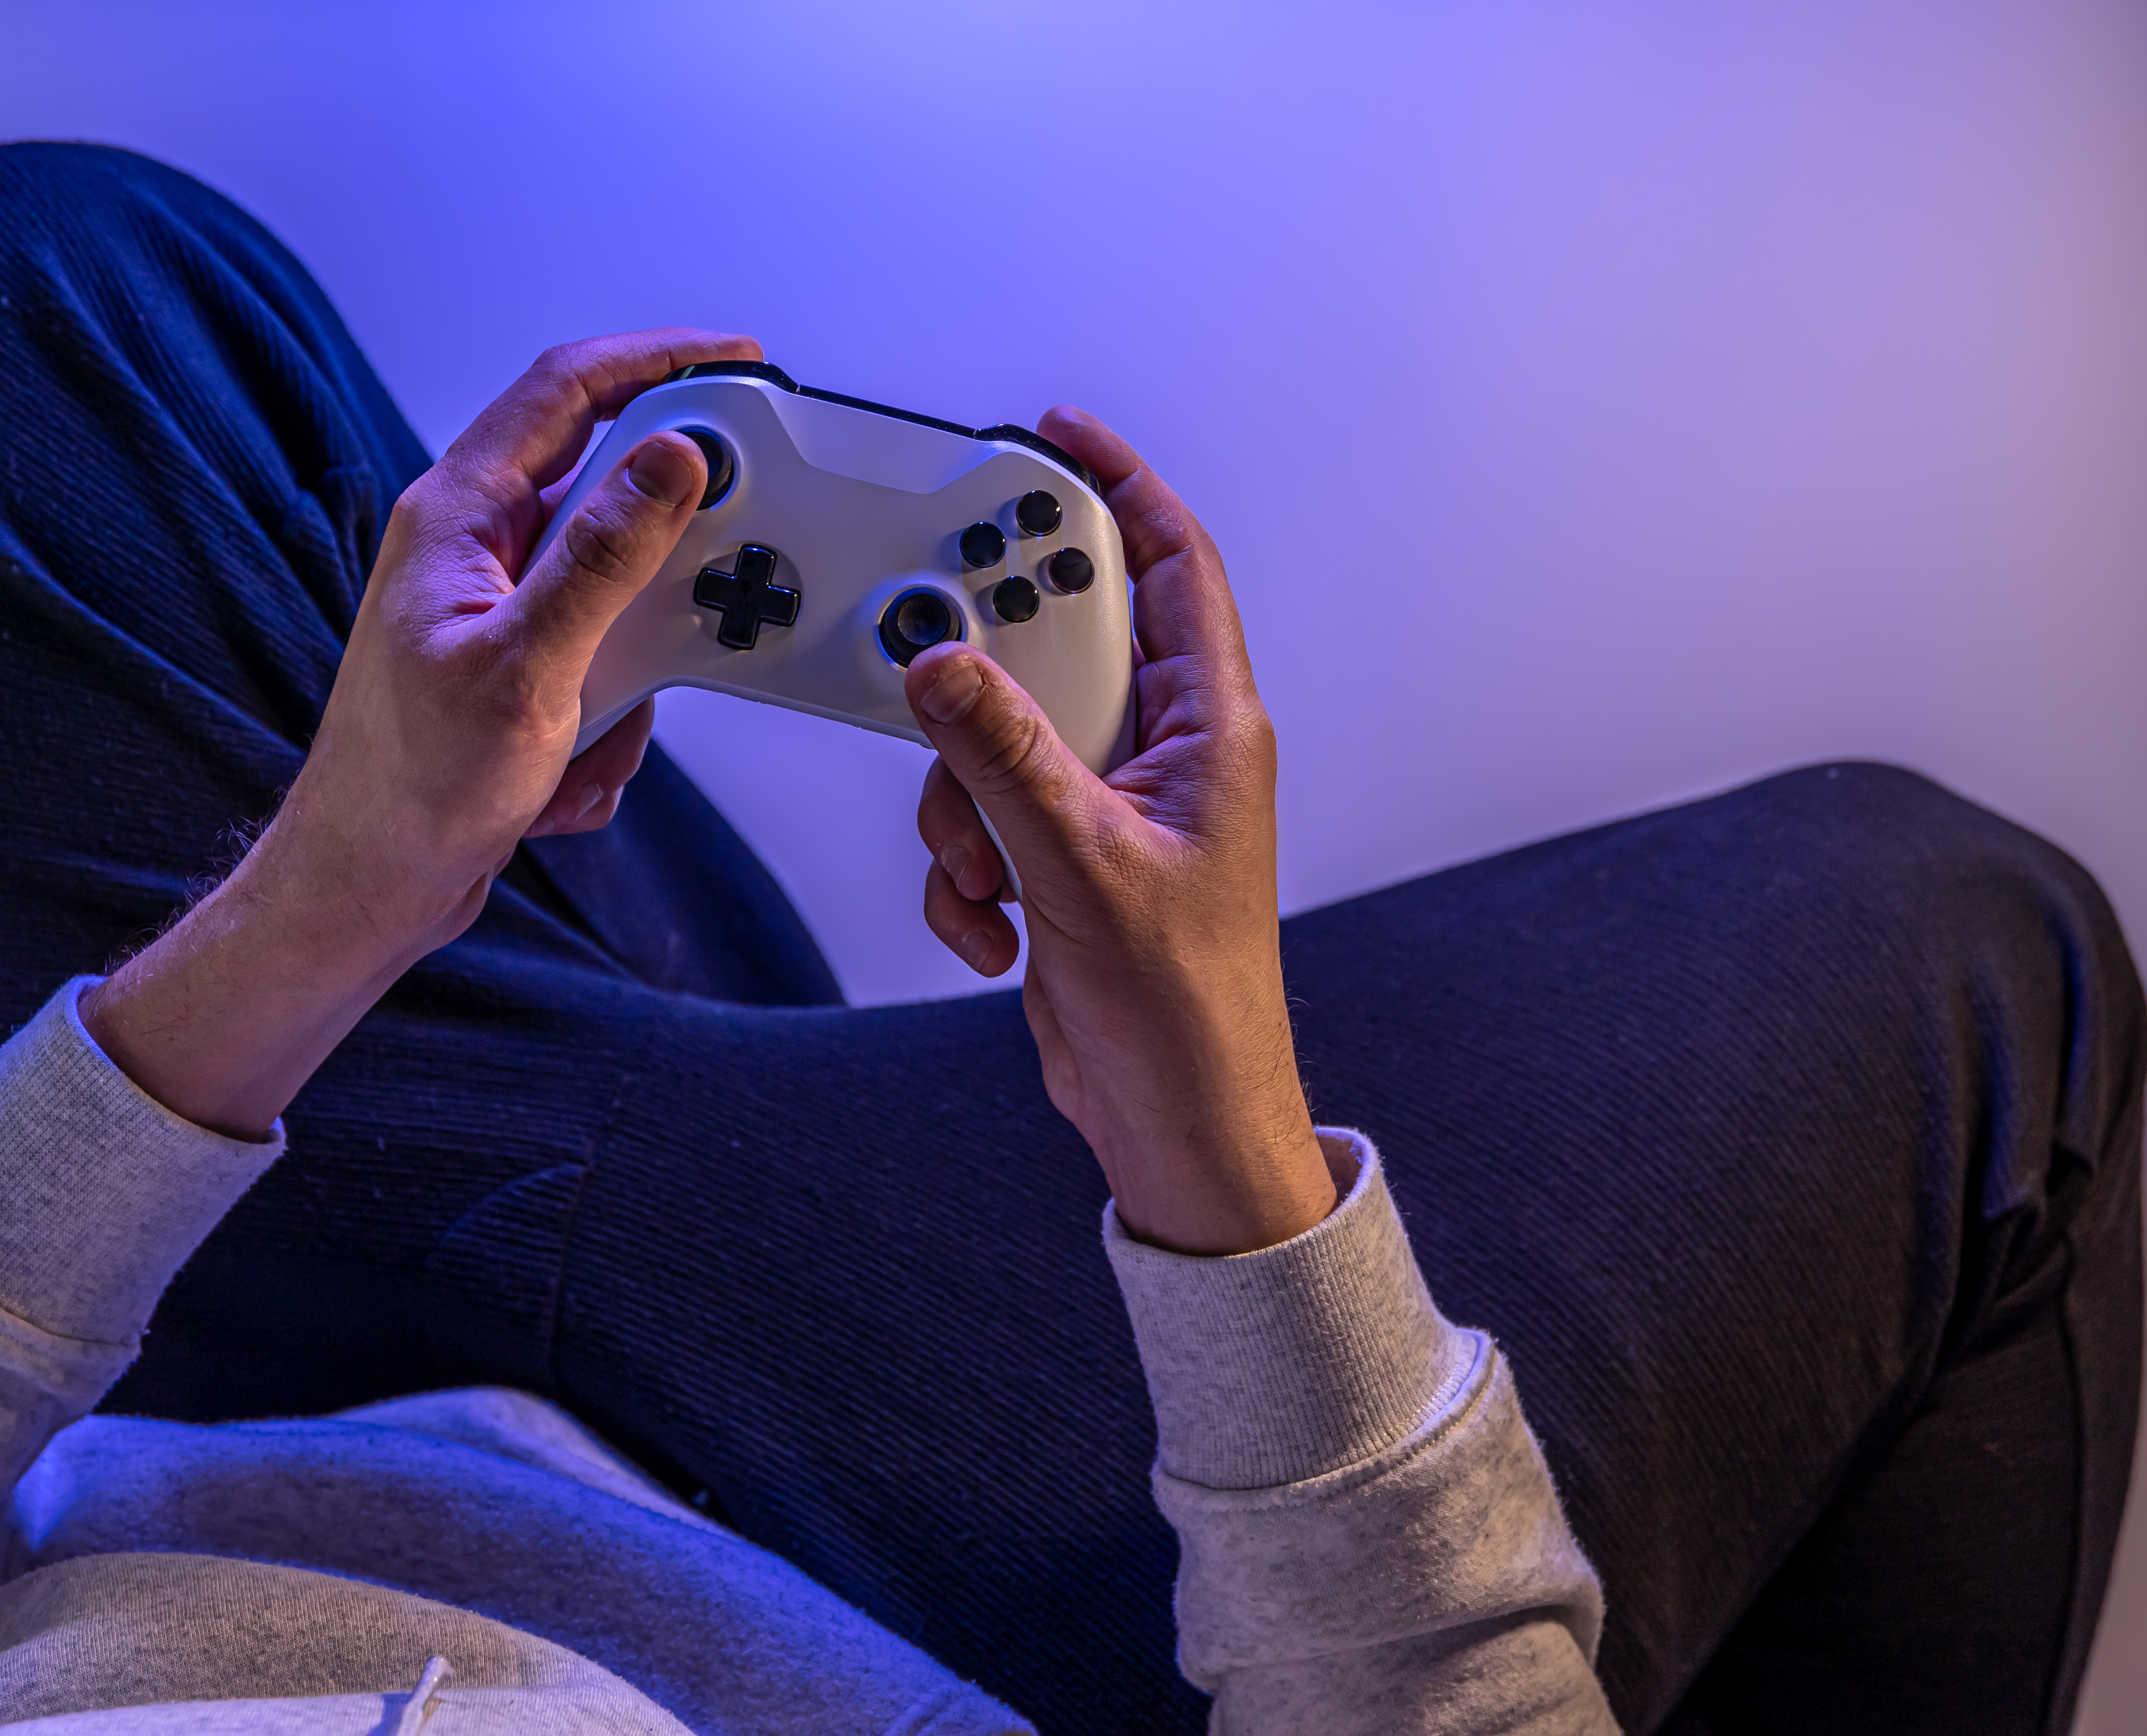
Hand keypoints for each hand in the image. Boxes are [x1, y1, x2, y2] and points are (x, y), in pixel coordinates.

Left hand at [84, 328, 757, 1136]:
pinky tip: (558, 777)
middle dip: (660, 564)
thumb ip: (607, 556)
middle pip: (605, 494)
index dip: (655, 358)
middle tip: (705, 593)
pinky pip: (601, 670)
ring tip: (585, 738)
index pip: (566, 390)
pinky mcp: (514, 669)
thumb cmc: (411, 788)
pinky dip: (602, 726)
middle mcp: (471, 548)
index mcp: (457, 516)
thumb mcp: (530, 666)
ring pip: (615, 600)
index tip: (734, 359)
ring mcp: (492, 610)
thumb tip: (671, 458)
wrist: (365, 889)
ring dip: (627, 677)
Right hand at [906, 408, 1338, 1254]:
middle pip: (1062, 646)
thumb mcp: (1082, 868)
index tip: (1053, 434)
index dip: (1119, 489)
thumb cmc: (1183, 1008)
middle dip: (990, 680)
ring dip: (965, 808)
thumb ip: (1004, 758)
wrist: (1176, 1120)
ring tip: (990, 877)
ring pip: (999, 740)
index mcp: (1209, 730)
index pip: (1172, 568)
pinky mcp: (1061, 859)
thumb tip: (941, 663)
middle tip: (937, 661)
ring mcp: (1109, 806)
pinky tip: (994, 933)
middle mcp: (1164, 753)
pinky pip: (981, 820)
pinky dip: (967, 874)